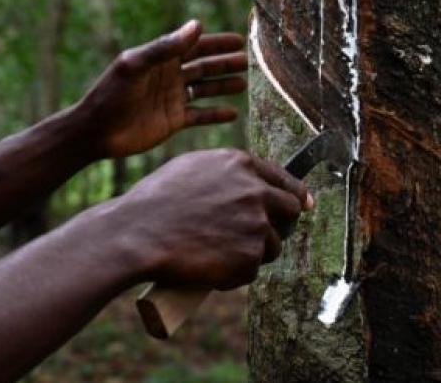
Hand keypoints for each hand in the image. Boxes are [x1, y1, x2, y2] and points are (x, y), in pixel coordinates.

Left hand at [79, 20, 247, 157]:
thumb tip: (197, 26)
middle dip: (225, 63)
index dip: (216, 43)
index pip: (193, 46)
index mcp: (160, 60)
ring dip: (224, 86)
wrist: (96, 131)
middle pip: (203, 67)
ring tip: (244, 84)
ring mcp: (172, 99)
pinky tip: (233, 114)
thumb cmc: (110, 94)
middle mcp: (169, 77)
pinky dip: (216, 114)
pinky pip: (200, 116)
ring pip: (205, 89)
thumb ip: (165, 47)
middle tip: (248, 61)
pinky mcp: (173, 121)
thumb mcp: (136, 66)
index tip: (239, 40)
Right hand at [103, 149, 310, 289]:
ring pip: (272, 245)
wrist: (137, 233)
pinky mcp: (250, 257)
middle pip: (291, 211)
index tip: (303, 204)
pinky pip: (252, 270)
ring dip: (253, 252)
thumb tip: (250, 180)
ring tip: (218, 254)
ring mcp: (256, 225)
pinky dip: (235, 273)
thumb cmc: (155, 201)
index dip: (296, 195)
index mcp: (242, 165)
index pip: (285, 180)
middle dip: (281, 224)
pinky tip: (209, 267)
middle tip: (263, 235)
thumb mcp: (193, 168)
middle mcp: (256, 192)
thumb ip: (227, 171)